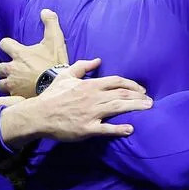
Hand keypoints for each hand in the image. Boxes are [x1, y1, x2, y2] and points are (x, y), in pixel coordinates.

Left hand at [0, 9, 68, 96]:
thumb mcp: (56, 40)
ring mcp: (12, 83)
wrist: (56, 86)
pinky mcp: (15, 96)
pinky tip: (20, 94)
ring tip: (17, 83)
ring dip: (7, 82)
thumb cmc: (55, 63)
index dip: (7, 45)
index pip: (3, 43)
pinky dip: (13, 95)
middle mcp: (12, 68)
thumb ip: (50, 23)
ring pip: (1, 82)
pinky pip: (8, 96)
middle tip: (16, 69)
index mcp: (19, 53)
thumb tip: (45, 10)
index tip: (12, 47)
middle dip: (6, 68)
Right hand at [0, 58, 152, 146]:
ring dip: (135, 108)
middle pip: (122, 94)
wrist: (38, 115)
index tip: (142, 89)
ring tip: (148, 109)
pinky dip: (119, 129)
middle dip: (139, 96)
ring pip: (118, 108)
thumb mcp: (66, 75)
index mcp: (90, 85)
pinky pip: (106, 129)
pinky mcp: (87, 128)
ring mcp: (91, 113)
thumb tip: (97, 60)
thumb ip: (82, 67)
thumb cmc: (52, 95)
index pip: (117, 81)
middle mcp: (93, 97)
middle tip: (151, 101)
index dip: (132, 84)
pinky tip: (131, 129)